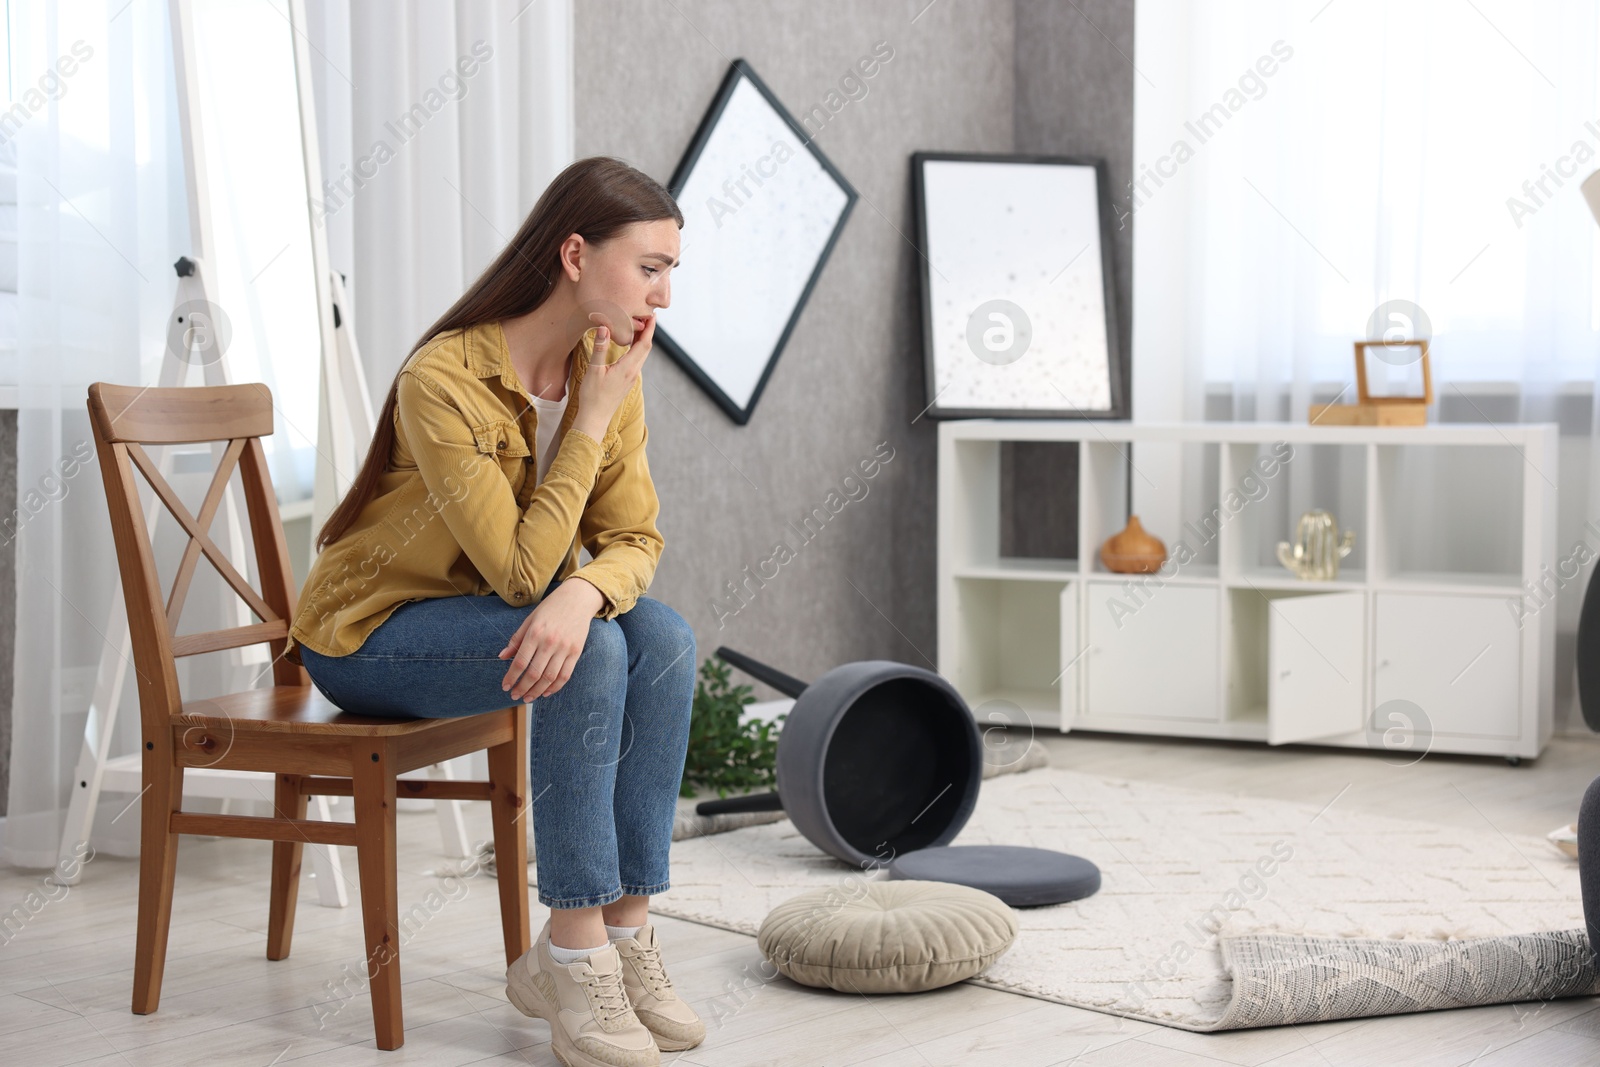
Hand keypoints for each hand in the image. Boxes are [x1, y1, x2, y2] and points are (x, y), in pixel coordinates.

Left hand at [496, 578, 605, 700]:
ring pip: (549, 677)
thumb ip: (516, 639)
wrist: (577, 598)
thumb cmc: (551, 608)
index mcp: (535, 633)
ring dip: (537, 691)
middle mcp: (550, 642)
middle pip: (534, 673)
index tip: (505, 687)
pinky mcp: (576, 652)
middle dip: (522, 688)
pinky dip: (555, 687)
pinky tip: (546, 692)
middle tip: (515, 696)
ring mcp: (565, 648)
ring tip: (528, 697)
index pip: (520, 662)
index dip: (511, 677)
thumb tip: (502, 657)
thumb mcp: (529, 619)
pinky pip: (565, 675)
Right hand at [575, 314, 653, 437]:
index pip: (644, 344)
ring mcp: (631, 378)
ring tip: (640, 326)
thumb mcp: (594, 370)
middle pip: (646, 348)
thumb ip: (600, 348)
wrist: (595, 418)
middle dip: (649, 331)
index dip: (649, 328)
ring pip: (642, 355)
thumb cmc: (593, 396)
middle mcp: (633, 372)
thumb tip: (604, 327)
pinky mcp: (627, 381)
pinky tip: (631, 345)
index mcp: (628, 368)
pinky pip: (637, 361)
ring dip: (643, 340)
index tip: (652, 315)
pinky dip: (637, 349)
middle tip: (647, 315)